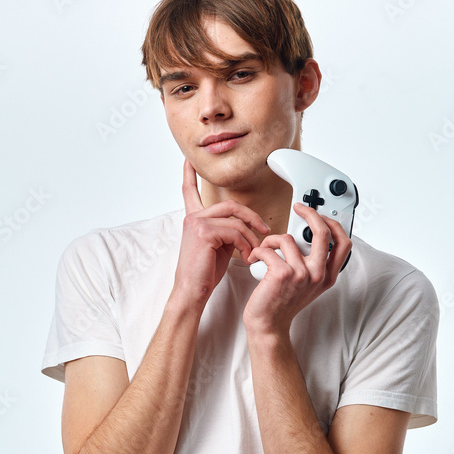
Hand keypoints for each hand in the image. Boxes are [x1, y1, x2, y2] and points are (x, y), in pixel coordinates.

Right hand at [172, 159, 270, 306]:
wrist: (192, 291)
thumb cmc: (205, 274)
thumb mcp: (218, 247)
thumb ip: (227, 231)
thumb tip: (246, 228)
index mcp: (194, 219)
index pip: (189, 191)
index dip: (189, 175)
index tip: (189, 162)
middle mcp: (193, 217)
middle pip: (231, 205)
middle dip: (252, 217)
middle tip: (264, 230)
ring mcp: (197, 222)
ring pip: (236, 219)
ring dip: (250, 237)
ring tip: (252, 253)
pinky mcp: (203, 232)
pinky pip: (235, 231)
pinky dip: (245, 245)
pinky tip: (244, 257)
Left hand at [243, 202, 351, 336]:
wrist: (268, 325)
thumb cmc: (282, 303)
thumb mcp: (307, 284)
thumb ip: (312, 262)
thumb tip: (307, 234)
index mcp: (327, 276)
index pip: (343, 242)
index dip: (333, 223)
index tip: (320, 214)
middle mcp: (318, 274)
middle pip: (322, 232)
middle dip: (310, 213)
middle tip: (298, 208)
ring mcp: (302, 274)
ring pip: (287, 239)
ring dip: (270, 240)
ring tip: (263, 250)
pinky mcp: (283, 274)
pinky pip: (268, 248)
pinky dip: (258, 251)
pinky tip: (254, 260)